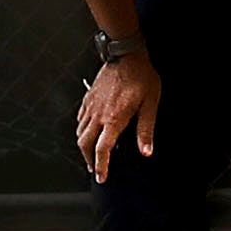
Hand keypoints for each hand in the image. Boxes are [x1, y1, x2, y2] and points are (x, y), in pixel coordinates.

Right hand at [74, 58, 155, 178]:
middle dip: (88, 159)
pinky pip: (80, 118)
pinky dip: (81, 129)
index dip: (101, 166)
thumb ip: (145, 130)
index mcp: (114, 119)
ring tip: (91, 153)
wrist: (126, 54)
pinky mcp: (88, 97)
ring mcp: (91, 105)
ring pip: (79, 132)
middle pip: (84, 144)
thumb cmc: (140, 77)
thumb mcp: (150, 104)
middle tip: (94, 168)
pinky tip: (88, 131)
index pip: (102, 149)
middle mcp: (98, 114)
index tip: (101, 176)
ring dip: (83, 146)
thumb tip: (146, 151)